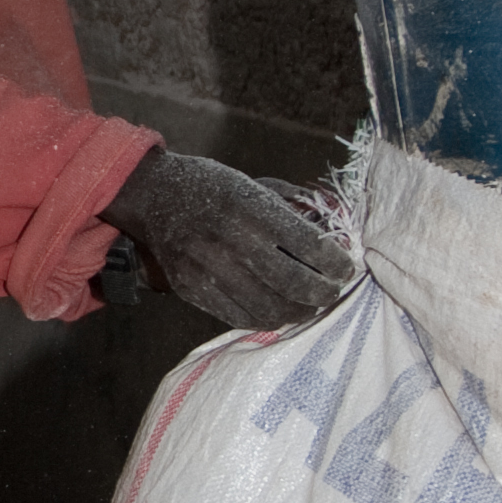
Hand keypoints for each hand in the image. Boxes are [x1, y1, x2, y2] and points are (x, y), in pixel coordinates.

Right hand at [103, 147, 356, 329]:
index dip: (335, 263)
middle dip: (323, 293)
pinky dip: (266, 319)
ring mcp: (208, 268)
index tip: (346, 268)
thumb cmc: (212, 187)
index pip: (308, 245)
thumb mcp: (253, 183)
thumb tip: (331, 235)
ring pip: (269, 308)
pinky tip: (278, 310)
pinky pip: (238, 317)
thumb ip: (290, 209)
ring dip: (298, 312)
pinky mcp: (192, 289)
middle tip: (332, 292)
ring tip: (309, 305)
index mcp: (250, 207)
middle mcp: (230, 240)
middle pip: (293, 283)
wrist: (155, 196)